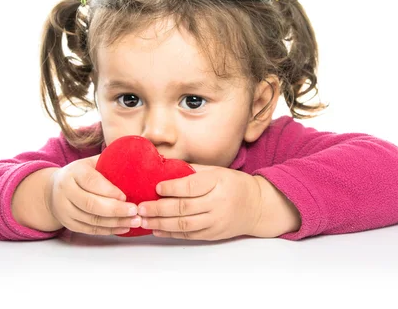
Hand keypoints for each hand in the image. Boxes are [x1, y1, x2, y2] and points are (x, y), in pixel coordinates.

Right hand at [45, 154, 140, 235]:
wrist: (52, 190)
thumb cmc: (80, 174)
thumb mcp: (91, 163)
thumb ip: (109, 161)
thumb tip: (138, 157)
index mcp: (73, 172)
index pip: (91, 181)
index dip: (108, 190)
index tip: (126, 196)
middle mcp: (66, 191)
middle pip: (91, 204)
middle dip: (116, 210)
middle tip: (135, 211)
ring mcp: (65, 209)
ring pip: (92, 220)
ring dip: (116, 222)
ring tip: (135, 221)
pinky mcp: (69, 224)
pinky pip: (91, 229)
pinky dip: (109, 230)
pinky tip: (124, 227)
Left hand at [137, 164, 261, 240]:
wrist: (256, 206)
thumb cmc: (233, 184)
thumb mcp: (217, 170)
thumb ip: (192, 169)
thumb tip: (163, 163)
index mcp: (218, 182)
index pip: (192, 186)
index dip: (172, 187)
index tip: (156, 187)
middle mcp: (217, 203)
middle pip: (184, 207)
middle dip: (159, 208)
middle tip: (141, 207)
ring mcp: (216, 221)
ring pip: (184, 224)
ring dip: (161, 224)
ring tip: (144, 221)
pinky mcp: (213, 234)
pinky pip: (189, 235)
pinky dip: (171, 233)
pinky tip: (156, 230)